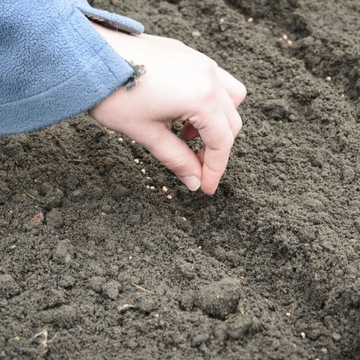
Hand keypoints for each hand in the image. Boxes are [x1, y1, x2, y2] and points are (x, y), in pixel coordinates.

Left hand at [89, 23, 245, 194]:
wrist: (88, 56)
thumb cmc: (113, 93)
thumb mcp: (147, 134)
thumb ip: (177, 159)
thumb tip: (194, 181)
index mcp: (201, 97)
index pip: (221, 142)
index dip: (215, 169)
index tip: (206, 187)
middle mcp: (208, 76)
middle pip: (230, 123)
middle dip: (216, 150)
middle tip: (196, 168)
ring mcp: (200, 62)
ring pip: (230, 100)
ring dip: (217, 124)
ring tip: (188, 136)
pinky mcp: (189, 56)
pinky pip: (215, 83)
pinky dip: (209, 104)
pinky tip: (184, 112)